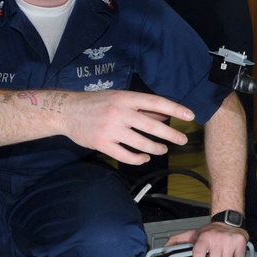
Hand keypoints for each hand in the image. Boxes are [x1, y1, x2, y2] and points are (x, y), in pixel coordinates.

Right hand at [61, 90, 194, 163]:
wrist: (66, 111)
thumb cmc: (96, 103)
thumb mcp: (120, 98)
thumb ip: (142, 107)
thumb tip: (165, 114)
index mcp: (125, 98)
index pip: (155, 102)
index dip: (174, 109)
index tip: (189, 115)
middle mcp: (119, 112)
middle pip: (152, 126)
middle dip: (171, 135)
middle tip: (182, 140)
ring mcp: (111, 129)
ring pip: (141, 143)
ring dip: (156, 148)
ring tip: (163, 149)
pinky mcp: (102, 144)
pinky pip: (126, 155)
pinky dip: (139, 158)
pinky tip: (145, 157)